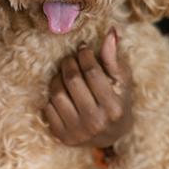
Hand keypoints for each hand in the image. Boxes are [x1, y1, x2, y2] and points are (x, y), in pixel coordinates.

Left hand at [43, 27, 132, 148]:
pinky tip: (61, 92)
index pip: (92, 72)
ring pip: (57, 93)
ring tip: (64, 74)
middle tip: (70, 58)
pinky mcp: (62, 137)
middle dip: (69, 63)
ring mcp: (78, 132)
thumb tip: (110, 32)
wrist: (112, 136)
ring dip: (57, 78)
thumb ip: (114, 58)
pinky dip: (51, 96)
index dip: (84, 55)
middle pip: (72, 81)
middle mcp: (95, 122)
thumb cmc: (118, 101)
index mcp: (113, 107)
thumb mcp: (121, 81)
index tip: (82, 48)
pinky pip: (47, 108)